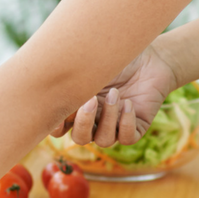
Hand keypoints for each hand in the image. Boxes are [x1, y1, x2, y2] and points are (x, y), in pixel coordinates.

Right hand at [50, 44, 178, 146]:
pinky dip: (126, 122)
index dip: (56, 125)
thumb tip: (47, 75)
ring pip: (103, 140)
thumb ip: (70, 73)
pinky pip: (126, 138)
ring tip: (116, 94)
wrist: (151, 58)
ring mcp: (114, 126)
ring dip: (107, 118)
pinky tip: (129, 103)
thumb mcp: (90, 64)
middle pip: (80, 138)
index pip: (59, 127)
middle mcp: (94, 120)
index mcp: (77, 107)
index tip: (61, 109)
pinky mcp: (135, 128)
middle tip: (92, 100)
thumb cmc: (116, 57)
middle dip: (83, 122)